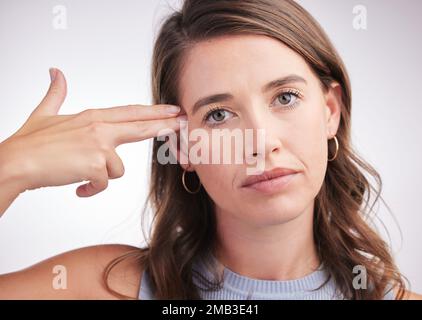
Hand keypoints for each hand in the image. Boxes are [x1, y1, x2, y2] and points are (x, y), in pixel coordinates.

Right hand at [0, 68, 184, 196]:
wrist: (17, 162)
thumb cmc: (31, 142)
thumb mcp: (45, 113)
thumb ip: (56, 92)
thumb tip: (55, 71)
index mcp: (93, 116)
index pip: (130, 112)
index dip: (153, 111)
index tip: (171, 109)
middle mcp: (100, 127)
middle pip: (140, 126)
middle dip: (164, 124)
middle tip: (182, 122)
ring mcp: (100, 145)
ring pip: (118, 168)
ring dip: (101, 176)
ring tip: (80, 173)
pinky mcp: (97, 165)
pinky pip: (104, 183)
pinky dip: (91, 189)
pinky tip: (78, 186)